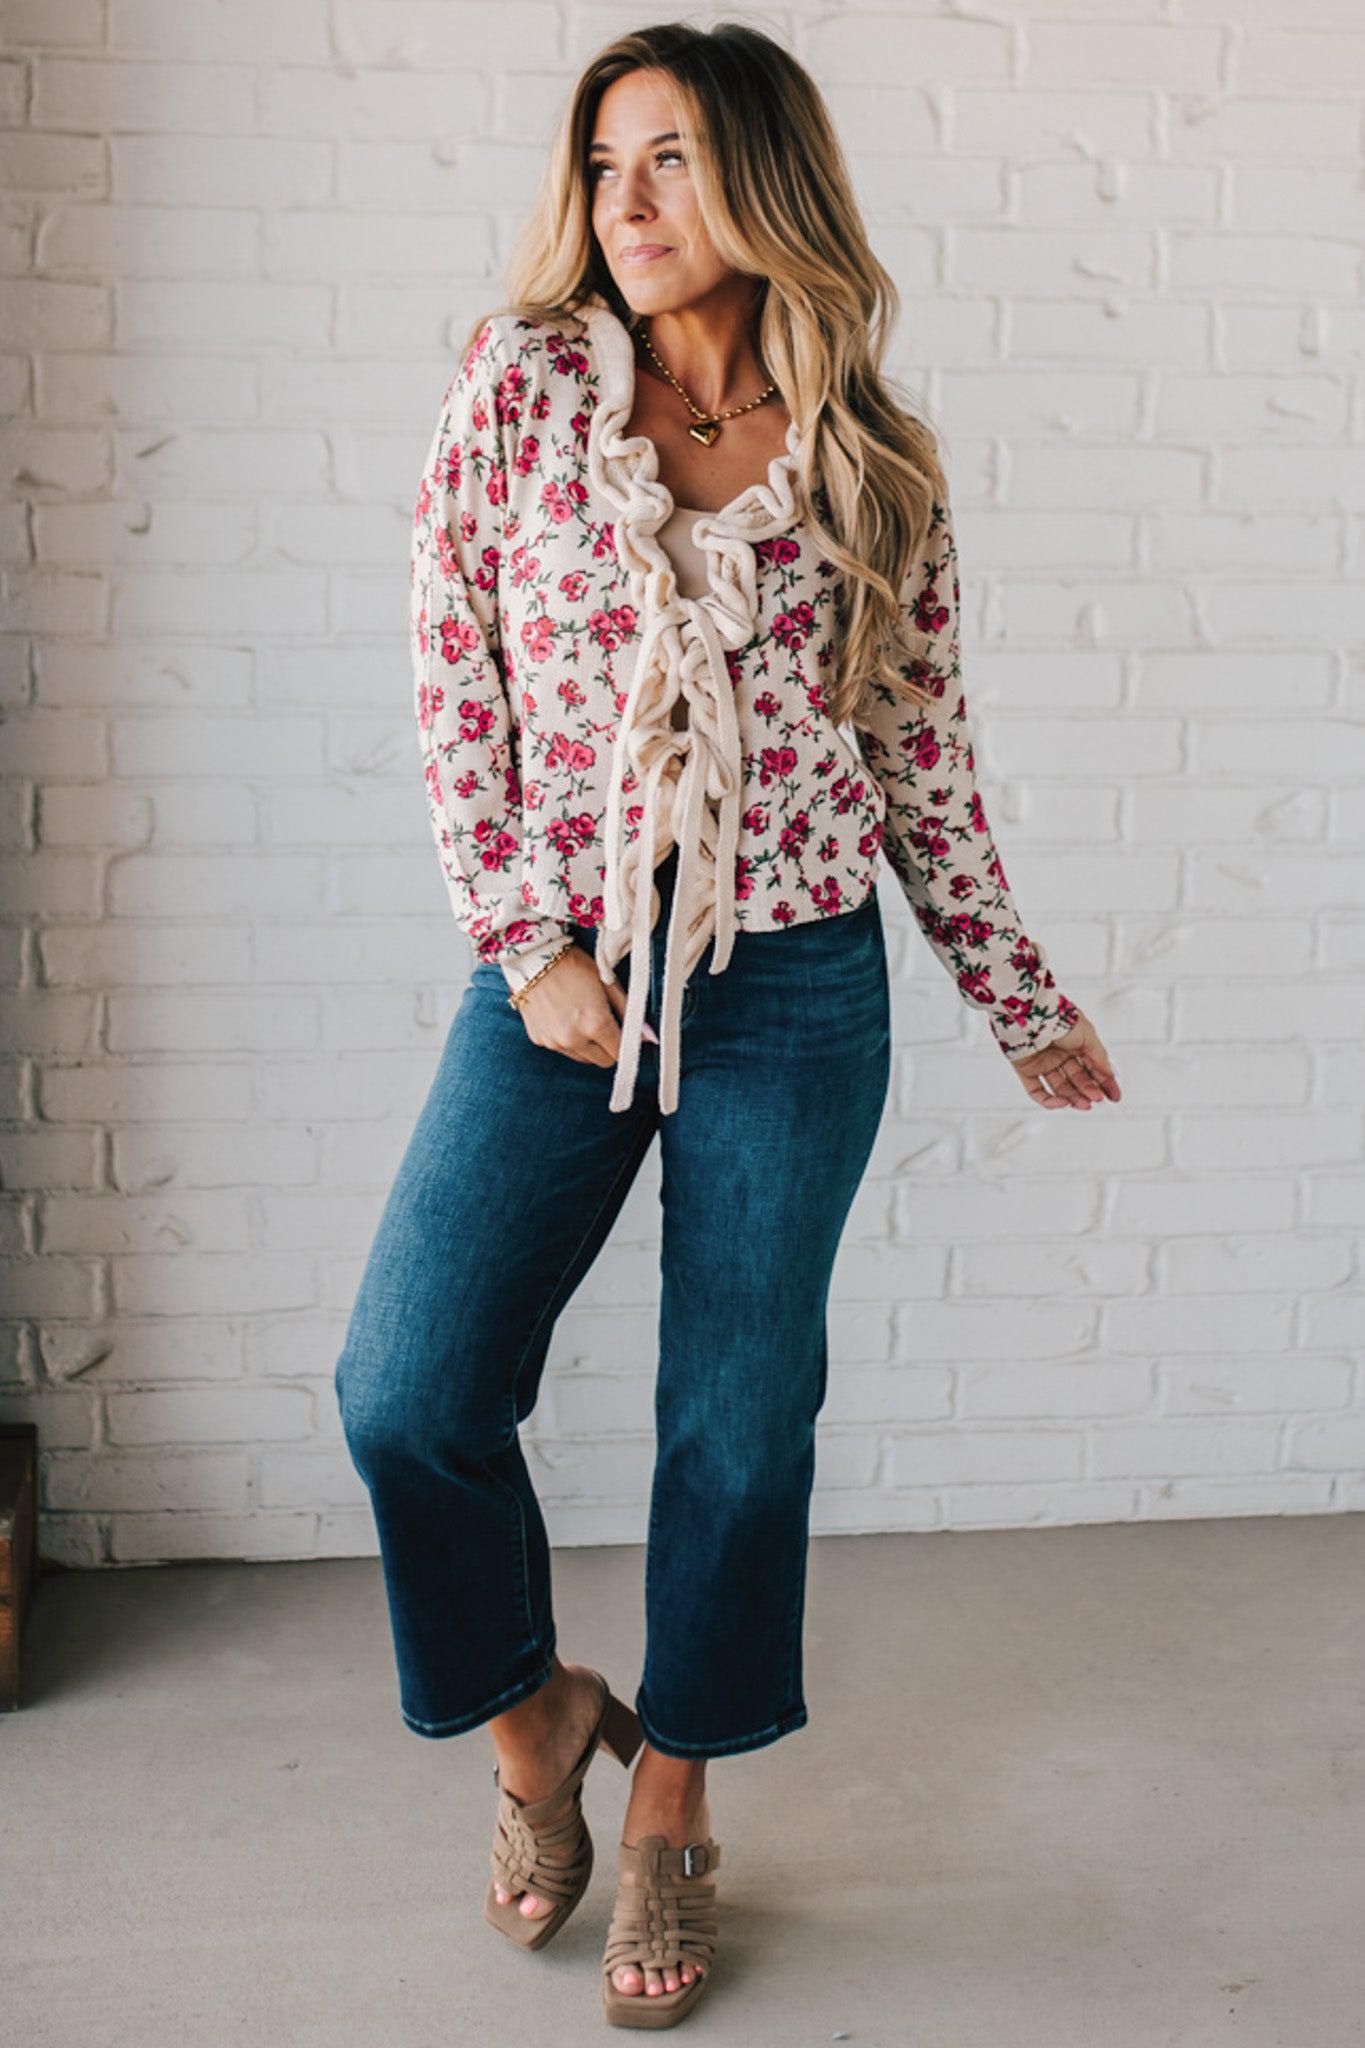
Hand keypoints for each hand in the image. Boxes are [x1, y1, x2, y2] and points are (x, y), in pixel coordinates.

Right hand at [514, 944, 655, 1067]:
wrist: (533, 959)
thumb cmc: (574, 966)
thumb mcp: (608, 983)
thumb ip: (630, 1012)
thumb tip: (649, 1037)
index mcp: (596, 1024)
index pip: (621, 1053)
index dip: (626, 1044)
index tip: (624, 1034)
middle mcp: (574, 1038)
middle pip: (603, 1061)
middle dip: (608, 1047)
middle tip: (604, 1024)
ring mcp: (555, 1042)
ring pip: (583, 1058)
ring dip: (588, 1045)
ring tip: (581, 1018)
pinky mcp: (540, 1041)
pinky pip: (562, 1049)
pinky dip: (567, 1039)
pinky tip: (563, 1017)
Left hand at [1007, 1013, 1119, 1110]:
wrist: (1032, 1016)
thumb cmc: (1060, 1018)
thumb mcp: (1088, 1035)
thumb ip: (1099, 1056)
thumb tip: (1110, 1073)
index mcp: (1075, 1044)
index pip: (1093, 1068)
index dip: (1104, 1083)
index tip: (1114, 1096)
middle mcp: (1059, 1054)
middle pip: (1077, 1080)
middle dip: (1089, 1090)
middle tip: (1098, 1099)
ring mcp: (1043, 1063)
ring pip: (1060, 1087)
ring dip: (1073, 1098)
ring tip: (1084, 1104)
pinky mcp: (1026, 1070)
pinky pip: (1037, 1091)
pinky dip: (1049, 1101)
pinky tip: (1063, 1103)